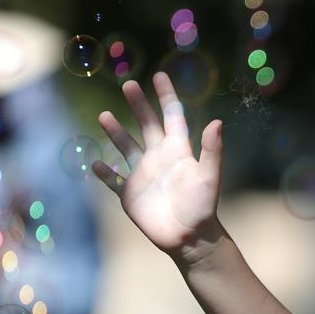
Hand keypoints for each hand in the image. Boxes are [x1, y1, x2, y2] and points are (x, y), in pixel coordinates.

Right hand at [92, 72, 223, 260]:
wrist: (190, 238)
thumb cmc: (203, 206)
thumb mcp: (210, 176)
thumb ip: (212, 150)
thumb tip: (218, 121)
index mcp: (178, 150)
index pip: (172, 117)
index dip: (166, 96)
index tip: (159, 75)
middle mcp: (159, 158)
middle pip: (147, 125)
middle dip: (138, 105)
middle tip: (128, 84)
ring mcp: (143, 175)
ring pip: (126, 148)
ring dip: (116, 132)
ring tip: (104, 115)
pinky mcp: (130, 195)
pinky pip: (114, 181)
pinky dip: (105, 172)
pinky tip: (96, 162)